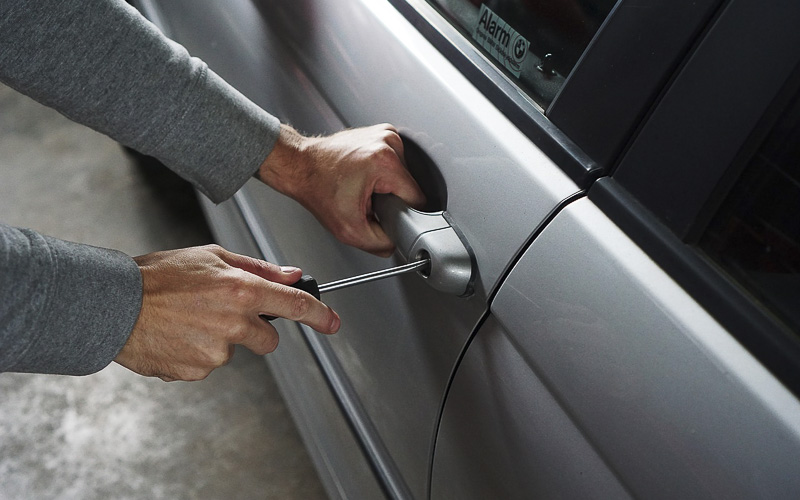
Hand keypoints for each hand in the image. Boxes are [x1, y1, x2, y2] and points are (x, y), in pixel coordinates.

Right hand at [114, 245, 339, 380]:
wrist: (113, 305)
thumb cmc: (158, 276)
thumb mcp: (211, 256)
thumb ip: (257, 268)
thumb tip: (292, 275)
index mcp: (241, 290)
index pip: (295, 306)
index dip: (320, 316)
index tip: (332, 323)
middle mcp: (233, 323)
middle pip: (268, 339)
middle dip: (254, 330)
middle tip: (221, 313)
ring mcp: (215, 352)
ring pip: (233, 351)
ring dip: (218, 339)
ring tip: (187, 320)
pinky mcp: (197, 372)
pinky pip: (208, 365)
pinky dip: (196, 353)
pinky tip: (176, 336)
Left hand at [258, 124, 425, 256]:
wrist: (300, 166)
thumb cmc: (318, 189)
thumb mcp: (349, 230)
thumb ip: (380, 243)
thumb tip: (397, 243)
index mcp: (385, 162)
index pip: (417, 198)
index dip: (402, 213)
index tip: (383, 213)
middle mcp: (388, 142)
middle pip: (409, 186)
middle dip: (392, 198)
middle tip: (367, 200)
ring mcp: (385, 134)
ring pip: (403, 174)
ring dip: (387, 185)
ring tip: (364, 186)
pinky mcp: (382, 132)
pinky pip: (395, 162)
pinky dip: (383, 173)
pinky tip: (365, 175)